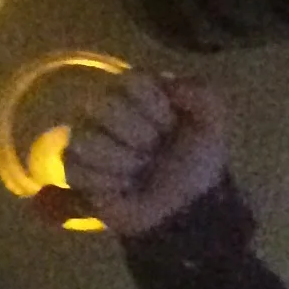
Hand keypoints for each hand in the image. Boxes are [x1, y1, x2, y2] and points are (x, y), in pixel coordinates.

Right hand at [60, 70, 231, 234]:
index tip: (171, 126)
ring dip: (123, 162)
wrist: (189, 208)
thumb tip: (168, 80)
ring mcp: (86, 140)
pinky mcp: (76, 172)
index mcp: (135, 91)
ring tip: (139, 171)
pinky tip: (125, 187)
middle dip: (139, 136)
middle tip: (154, 151)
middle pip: (102, 106)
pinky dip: (108, 183)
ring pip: (86, 141)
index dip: (155, 107)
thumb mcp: (211, 122)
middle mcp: (104, 109)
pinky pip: (77, 171)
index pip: (130, 81)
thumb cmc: (197, 161)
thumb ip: (199, 91)